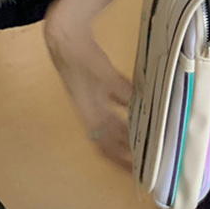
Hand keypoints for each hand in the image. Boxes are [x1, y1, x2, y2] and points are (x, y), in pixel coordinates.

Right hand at [44, 0, 133, 172]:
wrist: (65, 38)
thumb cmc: (82, 57)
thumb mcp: (102, 73)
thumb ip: (119, 88)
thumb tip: (137, 105)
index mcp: (89, 112)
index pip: (106, 145)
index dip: (121, 159)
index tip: (137, 170)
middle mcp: (90, 112)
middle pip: (108, 141)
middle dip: (124, 154)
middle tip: (144, 162)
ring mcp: (91, 102)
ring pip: (110, 128)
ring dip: (125, 138)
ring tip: (143, 144)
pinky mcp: (95, 91)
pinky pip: (112, 112)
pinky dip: (125, 117)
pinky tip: (140, 113)